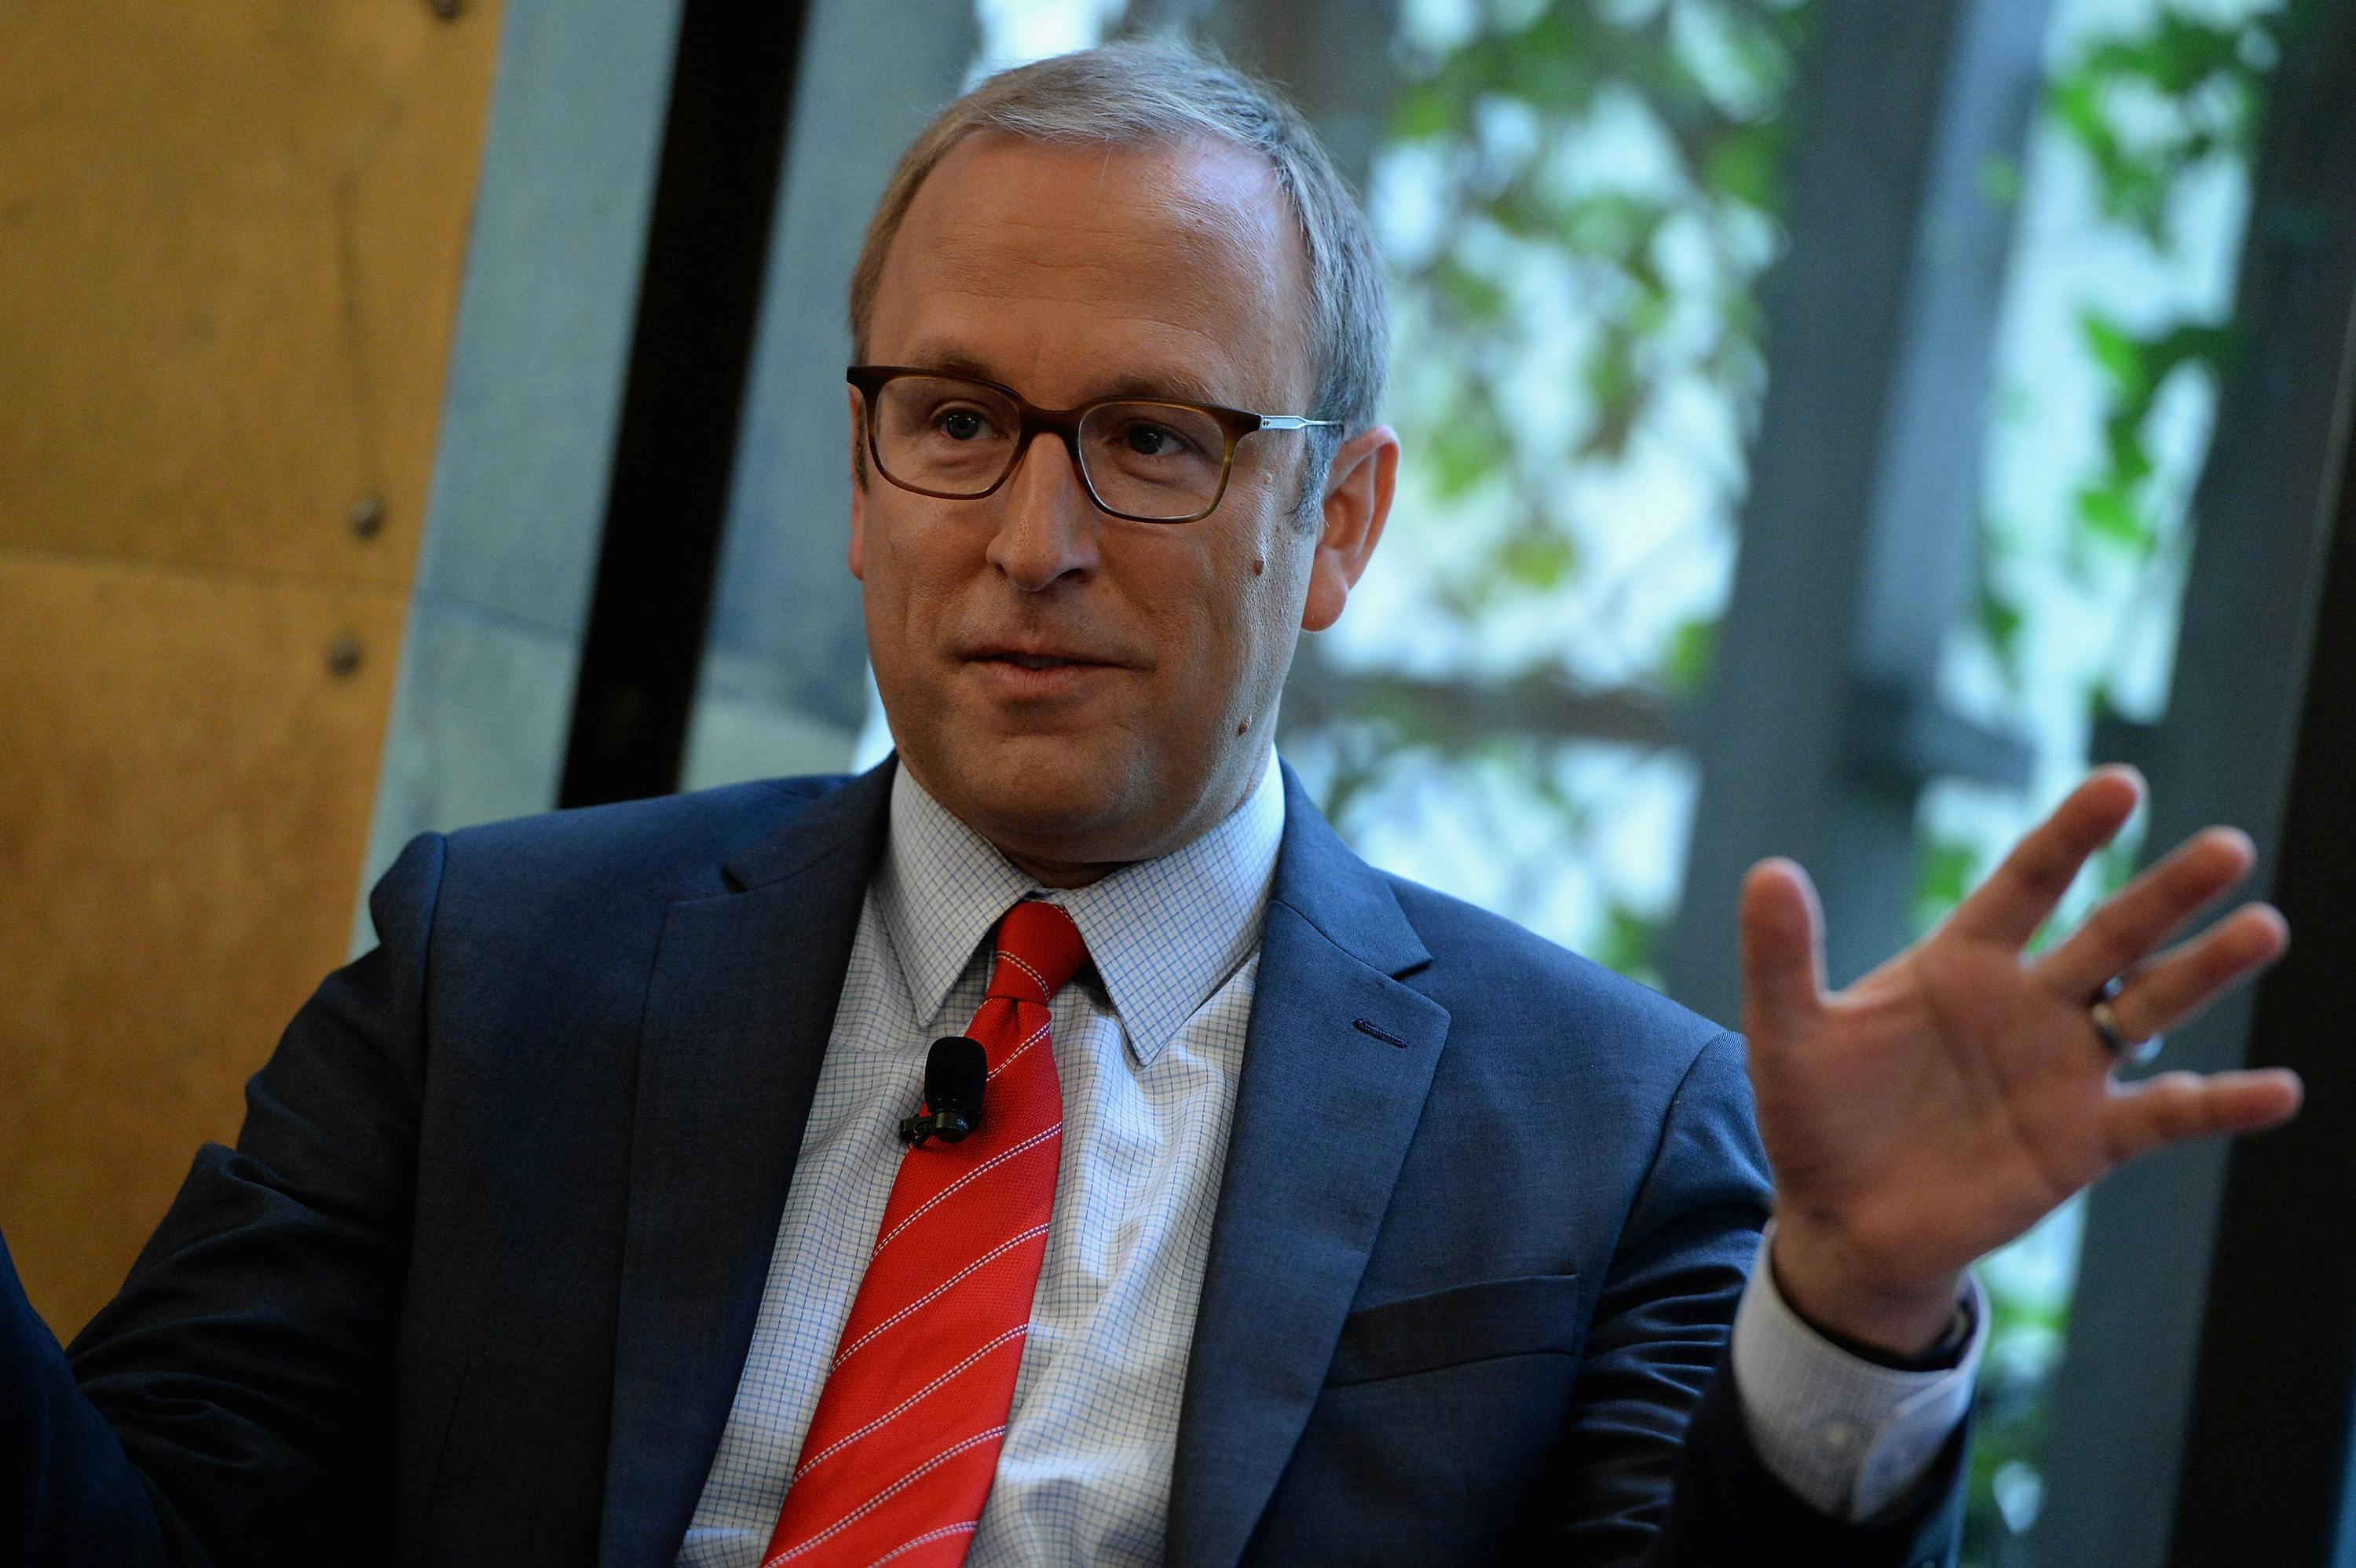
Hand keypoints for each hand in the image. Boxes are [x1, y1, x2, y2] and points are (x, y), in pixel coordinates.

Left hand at [1743, 767, 2298, 1356]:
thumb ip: (1781, 955)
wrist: (1839, 1223)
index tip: (2120, 784)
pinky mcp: (2083, 1141)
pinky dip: (2220, 1104)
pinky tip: (2279, 1089)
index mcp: (1959, 965)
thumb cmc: (1813, 1119)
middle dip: (2166, 892)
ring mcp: (2062, 1071)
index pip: (2026, 883)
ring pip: (2151, 1008)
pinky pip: (2165, 1116)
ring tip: (2264, 927)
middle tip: (2228, 846)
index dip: (2070, 835)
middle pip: (2109, 934)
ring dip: (2205, 972)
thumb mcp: (1786, 1034)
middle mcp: (2026, 1005)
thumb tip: (1767, 871)